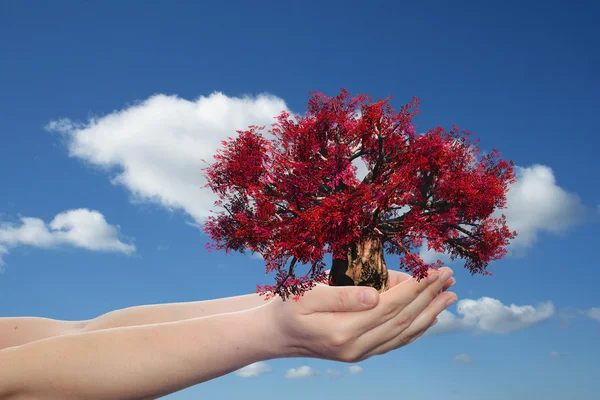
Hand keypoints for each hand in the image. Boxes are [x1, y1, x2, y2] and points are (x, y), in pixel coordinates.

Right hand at [264, 268, 456, 362]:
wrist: (277, 335)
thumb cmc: (288, 307)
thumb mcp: (308, 295)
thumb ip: (342, 295)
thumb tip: (377, 295)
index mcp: (343, 331)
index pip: (390, 306)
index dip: (415, 287)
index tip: (433, 269)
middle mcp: (356, 347)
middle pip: (403, 319)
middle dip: (429, 296)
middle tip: (449, 276)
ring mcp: (361, 354)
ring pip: (404, 333)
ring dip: (430, 313)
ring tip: (450, 295)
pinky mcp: (362, 353)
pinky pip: (396, 341)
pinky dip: (416, 328)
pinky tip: (430, 317)